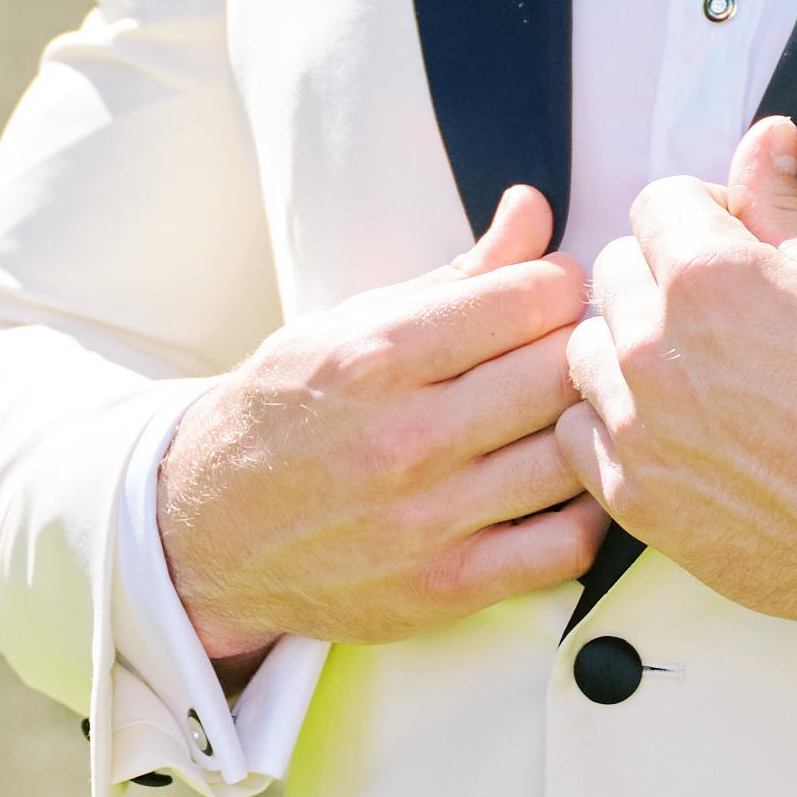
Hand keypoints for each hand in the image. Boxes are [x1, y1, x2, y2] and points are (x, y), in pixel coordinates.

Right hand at [159, 186, 606, 667]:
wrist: (206, 530)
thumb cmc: (288, 415)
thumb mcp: (349, 326)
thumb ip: (455, 275)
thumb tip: (533, 208)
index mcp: (375, 357)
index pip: (529, 299)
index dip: (559, 285)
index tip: (553, 292)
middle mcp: (403, 439)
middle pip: (560, 372)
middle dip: (581, 349)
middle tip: (574, 349)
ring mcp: (427, 520)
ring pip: (573, 455)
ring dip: (588, 425)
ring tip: (573, 412)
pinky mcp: (447, 588)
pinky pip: (566, 546)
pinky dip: (589, 510)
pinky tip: (570, 485)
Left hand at [555, 118, 796, 641]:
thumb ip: (779, 205)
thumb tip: (765, 139)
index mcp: (709, 277)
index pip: (655, 205)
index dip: (700, 218)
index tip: (728, 245)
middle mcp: (656, 347)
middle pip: (614, 272)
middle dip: (662, 281)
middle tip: (724, 319)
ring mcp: (637, 425)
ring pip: (587, 349)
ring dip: (629, 353)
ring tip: (697, 378)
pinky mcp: (631, 494)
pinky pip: (579, 431)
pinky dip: (614, 425)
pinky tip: (673, 431)